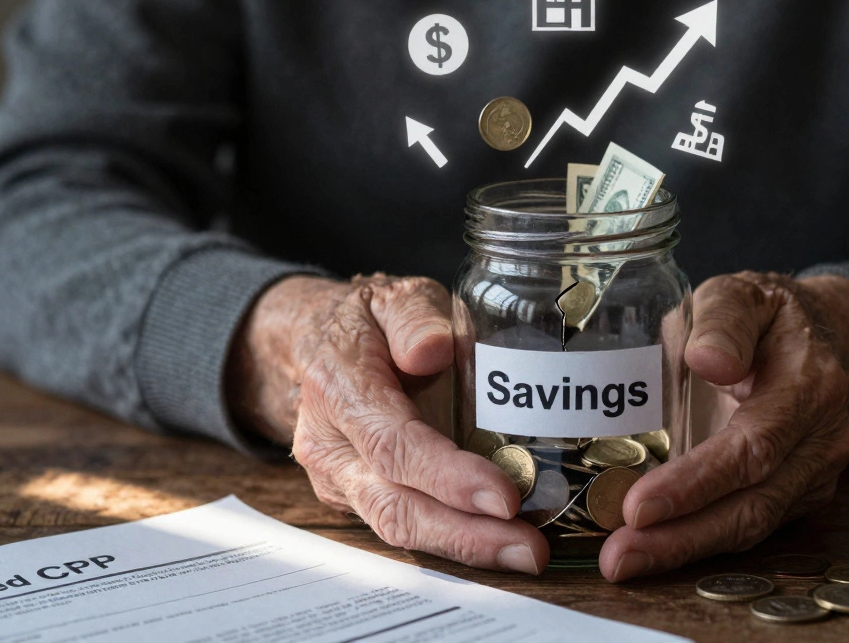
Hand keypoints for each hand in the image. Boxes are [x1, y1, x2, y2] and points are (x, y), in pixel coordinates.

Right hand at [227, 274, 549, 573]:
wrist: (321, 343)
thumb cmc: (371, 321)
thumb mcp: (394, 297)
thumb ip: (414, 317)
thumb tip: (433, 349)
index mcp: (338, 389)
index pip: (394, 445)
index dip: (448, 476)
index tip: (504, 495)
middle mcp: (330, 446)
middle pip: (393, 505)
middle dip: (463, 534)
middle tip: (528, 548)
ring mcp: (340, 479)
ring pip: (397, 527)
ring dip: (463, 546)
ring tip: (524, 552)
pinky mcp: (358, 498)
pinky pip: (404, 526)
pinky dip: (453, 539)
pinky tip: (500, 542)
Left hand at [599, 272, 848, 580]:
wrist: (813, 336)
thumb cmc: (760, 316)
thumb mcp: (737, 294)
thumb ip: (723, 320)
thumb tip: (710, 359)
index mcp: (809, 386)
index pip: (753, 448)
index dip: (696, 482)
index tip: (638, 505)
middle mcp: (821, 441)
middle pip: (752, 505)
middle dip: (682, 537)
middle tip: (619, 557)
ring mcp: (813, 474)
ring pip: (749, 527)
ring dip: (683, 550)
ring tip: (623, 562)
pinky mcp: (796, 496)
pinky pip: (745, 527)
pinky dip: (696, 543)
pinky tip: (650, 550)